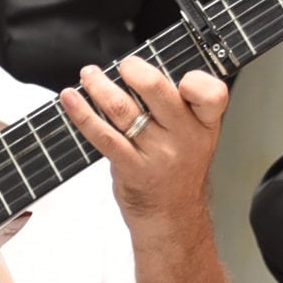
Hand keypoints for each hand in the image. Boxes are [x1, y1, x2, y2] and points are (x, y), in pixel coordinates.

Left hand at [61, 56, 226, 231]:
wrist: (172, 217)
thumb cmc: (177, 171)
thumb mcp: (195, 137)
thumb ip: (177, 105)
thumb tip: (138, 70)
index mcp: (204, 124)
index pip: (211, 94)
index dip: (195, 80)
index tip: (177, 74)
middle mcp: (184, 137)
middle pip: (157, 91)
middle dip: (133, 70)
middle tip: (123, 65)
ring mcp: (157, 153)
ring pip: (122, 109)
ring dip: (99, 86)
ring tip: (89, 75)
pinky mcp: (130, 167)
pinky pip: (102, 135)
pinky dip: (82, 113)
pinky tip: (70, 99)